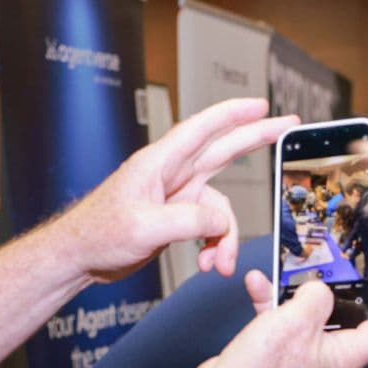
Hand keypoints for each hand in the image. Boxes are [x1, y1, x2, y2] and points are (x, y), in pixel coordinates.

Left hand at [59, 98, 297, 283]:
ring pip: (220, 208)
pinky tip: (209, 263)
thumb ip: (189, 220)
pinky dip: (215, 246)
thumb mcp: (145, 227)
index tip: (261, 104)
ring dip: (226, 237)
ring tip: (221, 263)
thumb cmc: (98, 233)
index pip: (202, 129)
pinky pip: (210, 226)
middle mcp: (171, 175)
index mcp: (159, 164)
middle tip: (287, 126)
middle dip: (256, 139)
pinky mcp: (177, 218)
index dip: (233, 114)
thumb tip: (221, 220)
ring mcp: (176, 196)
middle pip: (223, 151)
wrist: (80, 258)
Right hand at [193, 258, 367, 367]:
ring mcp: (303, 354)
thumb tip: (317, 290)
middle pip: (351, 315)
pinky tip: (257, 283)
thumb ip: (317, 296)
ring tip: (288, 268)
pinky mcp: (277, 352)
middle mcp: (330, 356)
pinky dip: (271, 300)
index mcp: (347, 355)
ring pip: (311, 313)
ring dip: (298, 289)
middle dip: (341, 284)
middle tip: (336, 260)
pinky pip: (282, 319)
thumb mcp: (297, 321)